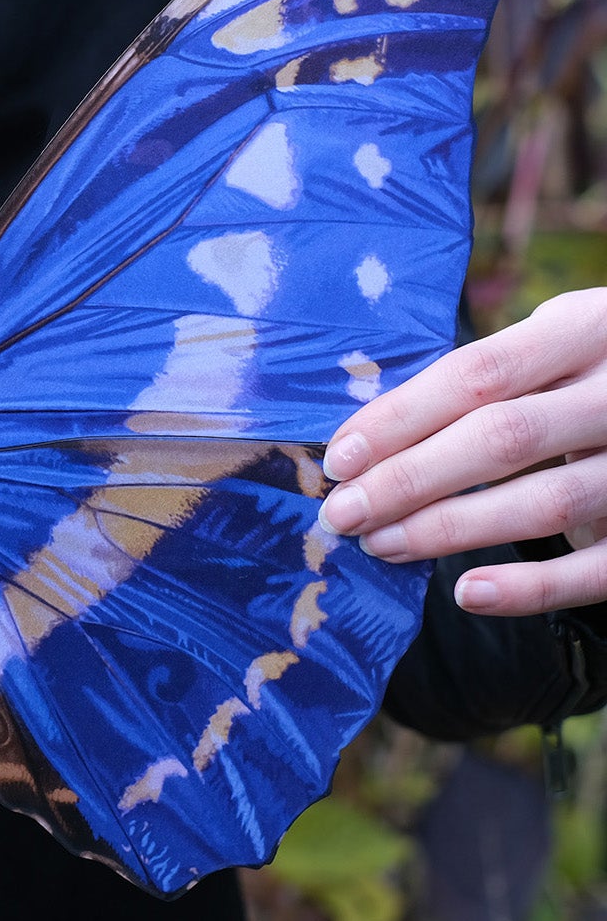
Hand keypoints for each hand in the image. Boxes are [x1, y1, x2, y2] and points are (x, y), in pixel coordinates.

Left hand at [318, 288, 606, 616]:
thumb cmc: (595, 370)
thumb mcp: (557, 342)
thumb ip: (487, 376)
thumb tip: (369, 437)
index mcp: (588, 327)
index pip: (478, 373)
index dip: (401, 417)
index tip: (339, 458)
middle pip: (502, 438)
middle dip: (409, 480)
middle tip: (343, 513)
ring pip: (545, 503)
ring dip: (449, 530)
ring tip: (381, 545)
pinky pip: (598, 569)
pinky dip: (531, 587)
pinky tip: (467, 593)